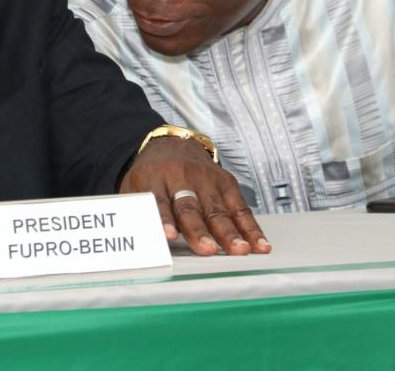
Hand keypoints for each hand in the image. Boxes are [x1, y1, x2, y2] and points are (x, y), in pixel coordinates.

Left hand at [120, 137, 269, 255]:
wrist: (171, 144)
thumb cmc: (152, 176)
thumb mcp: (135, 187)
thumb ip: (136, 211)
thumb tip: (136, 242)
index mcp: (153, 177)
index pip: (158, 201)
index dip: (164, 220)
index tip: (169, 236)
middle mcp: (181, 176)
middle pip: (191, 207)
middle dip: (199, 231)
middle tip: (207, 250)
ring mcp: (205, 178)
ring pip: (218, 209)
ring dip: (229, 232)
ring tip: (240, 250)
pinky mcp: (225, 182)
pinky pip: (239, 208)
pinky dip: (250, 228)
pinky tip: (259, 243)